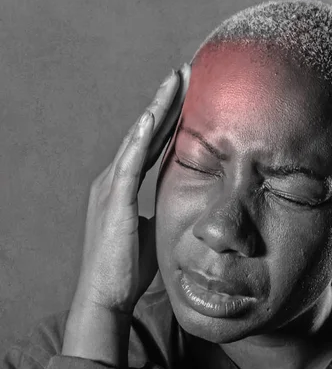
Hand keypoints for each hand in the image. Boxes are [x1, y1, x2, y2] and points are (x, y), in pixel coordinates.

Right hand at [62, 64, 189, 368]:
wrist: (106, 295)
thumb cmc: (129, 267)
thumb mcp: (153, 229)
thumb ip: (164, 209)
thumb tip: (185, 202)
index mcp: (125, 184)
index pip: (153, 143)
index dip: (170, 118)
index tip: (189, 94)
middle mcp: (116, 178)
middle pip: (146, 132)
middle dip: (167, 101)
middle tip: (185, 72)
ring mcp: (112, 187)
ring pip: (138, 139)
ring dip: (157, 108)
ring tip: (176, 80)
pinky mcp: (114, 201)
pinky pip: (129, 164)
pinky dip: (140, 139)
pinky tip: (152, 117)